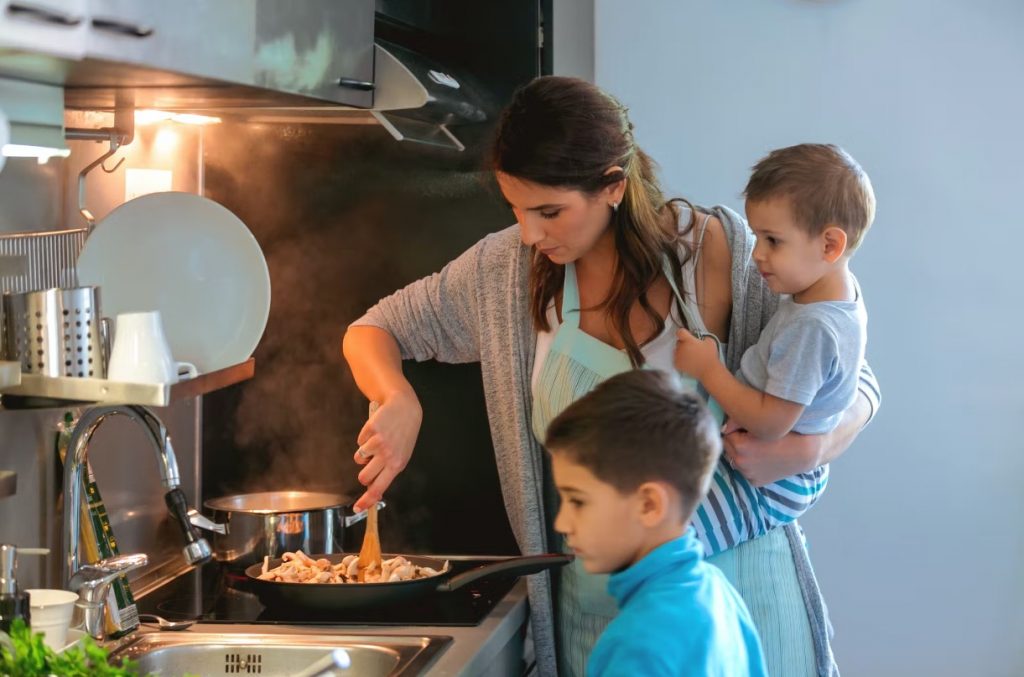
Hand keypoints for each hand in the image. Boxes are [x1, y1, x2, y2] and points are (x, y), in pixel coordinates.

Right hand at [352, 389, 422, 510]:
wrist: (405, 408)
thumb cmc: (404, 434)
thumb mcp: (402, 454)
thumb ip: (388, 470)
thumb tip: (373, 488)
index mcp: (397, 465)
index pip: (379, 488)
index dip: (367, 501)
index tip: (358, 508)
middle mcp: (388, 455)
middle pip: (363, 477)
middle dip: (363, 474)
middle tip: (370, 464)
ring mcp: (378, 442)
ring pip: (359, 458)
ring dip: (364, 453)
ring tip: (377, 443)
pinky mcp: (370, 430)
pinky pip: (359, 441)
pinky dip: (365, 438)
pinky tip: (376, 431)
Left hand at [674, 330, 718, 380]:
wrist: (709, 370)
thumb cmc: (710, 355)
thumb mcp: (710, 341)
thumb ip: (702, 337)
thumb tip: (698, 339)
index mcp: (688, 340)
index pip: (680, 332)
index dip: (684, 333)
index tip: (688, 336)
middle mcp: (680, 347)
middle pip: (678, 342)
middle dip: (684, 343)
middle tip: (692, 348)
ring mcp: (677, 356)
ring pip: (677, 351)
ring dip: (682, 352)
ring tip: (691, 356)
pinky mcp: (677, 364)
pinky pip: (676, 359)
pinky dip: (681, 360)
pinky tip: (688, 361)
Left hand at [721, 420, 824, 485]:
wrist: (804, 453)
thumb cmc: (785, 433)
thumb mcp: (760, 424)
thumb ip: (737, 422)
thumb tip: (723, 425)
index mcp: (739, 446)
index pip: (726, 433)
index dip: (736, 429)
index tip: (746, 428)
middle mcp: (740, 462)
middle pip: (728, 447)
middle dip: (735, 441)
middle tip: (751, 437)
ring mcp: (747, 474)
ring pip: (735, 460)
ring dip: (741, 454)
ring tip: (758, 448)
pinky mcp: (755, 482)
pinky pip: (746, 471)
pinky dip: (751, 465)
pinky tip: (763, 459)